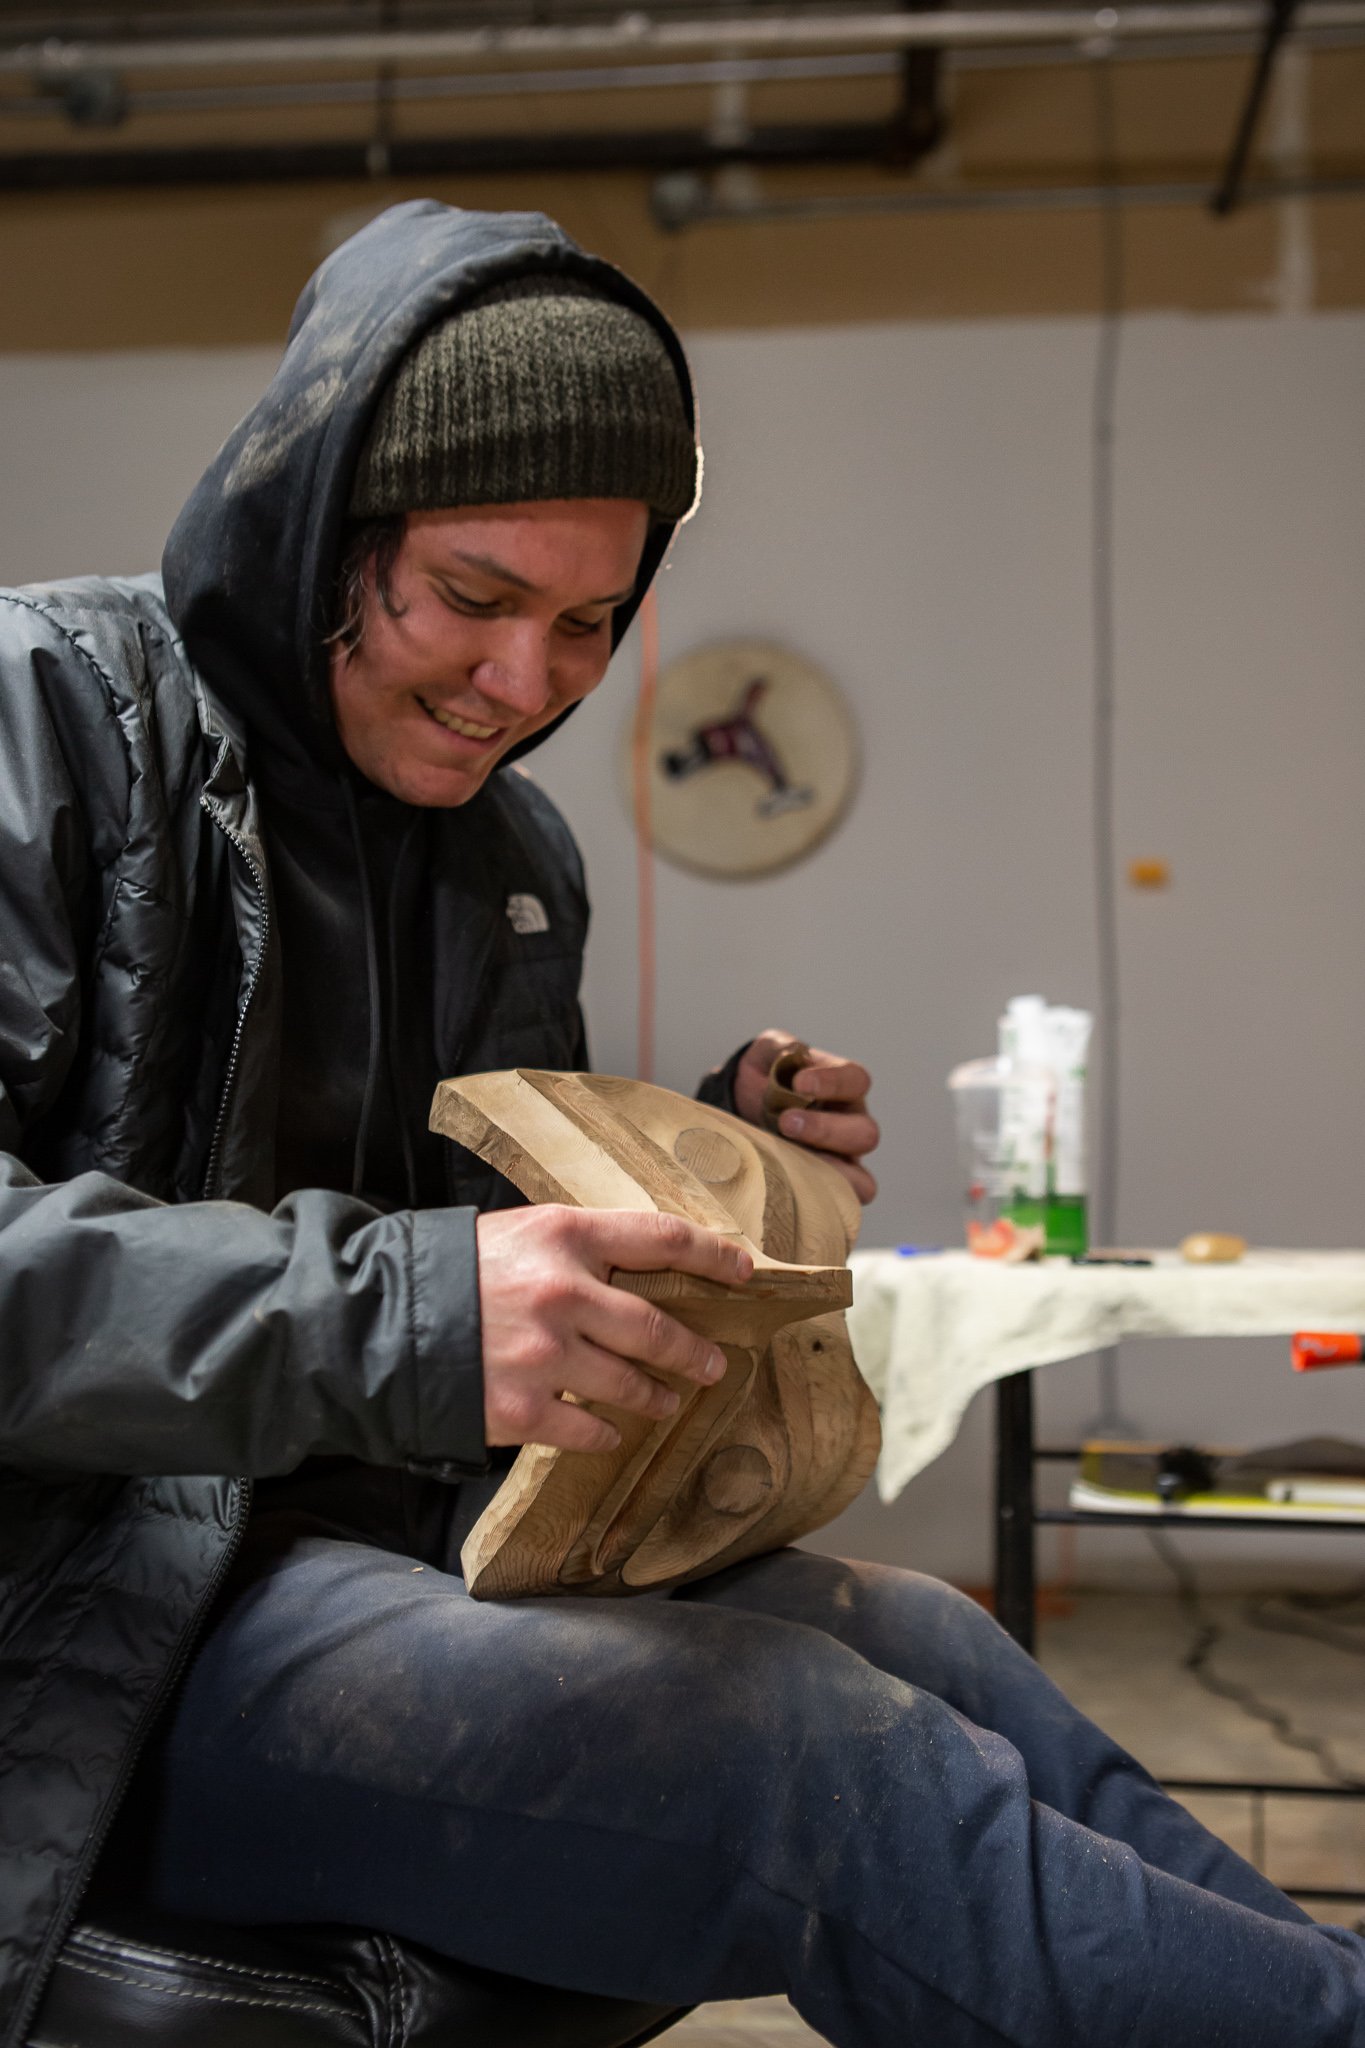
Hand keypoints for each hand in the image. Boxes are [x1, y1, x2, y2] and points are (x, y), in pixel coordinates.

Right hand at [476, 1205, 752, 1452]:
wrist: (378, 1322)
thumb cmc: (451, 1271)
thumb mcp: (516, 1233)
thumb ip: (575, 1248)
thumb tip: (639, 1267)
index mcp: (563, 1235)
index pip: (661, 1237)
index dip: (713, 1254)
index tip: (744, 1271)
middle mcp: (562, 1292)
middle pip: (657, 1326)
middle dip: (695, 1350)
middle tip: (714, 1362)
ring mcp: (544, 1354)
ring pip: (631, 1382)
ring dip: (659, 1395)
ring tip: (670, 1399)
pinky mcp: (522, 1408)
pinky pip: (589, 1428)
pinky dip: (609, 1431)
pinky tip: (615, 1431)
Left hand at [733, 1028, 878, 1204]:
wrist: (739, 1110)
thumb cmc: (763, 1080)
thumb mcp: (766, 1055)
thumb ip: (779, 1048)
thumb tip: (794, 1052)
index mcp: (842, 1086)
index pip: (855, 1080)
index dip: (832, 1082)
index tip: (799, 1083)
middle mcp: (850, 1123)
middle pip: (865, 1133)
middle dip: (825, 1129)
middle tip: (786, 1123)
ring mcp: (843, 1160)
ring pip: (860, 1176)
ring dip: (827, 1169)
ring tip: (789, 1159)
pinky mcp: (829, 1188)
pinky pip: (845, 1203)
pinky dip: (827, 1200)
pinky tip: (795, 1188)